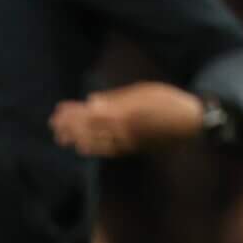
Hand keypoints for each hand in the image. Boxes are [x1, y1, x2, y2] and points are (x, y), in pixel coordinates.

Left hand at [48, 81, 205, 157]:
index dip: (71, 114)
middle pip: (88, 130)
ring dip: (76, 139)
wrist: (189, 121)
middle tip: (53, 125)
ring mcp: (125, 141)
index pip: (88, 114)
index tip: (57, 111)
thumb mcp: (141, 91)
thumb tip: (90, 101)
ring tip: (61, 137)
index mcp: (121, 112)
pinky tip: (82, 148)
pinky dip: (92, 148)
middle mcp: (119, 129)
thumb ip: (115, 98)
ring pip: (94, 142)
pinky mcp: (131, 148)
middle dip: (68, 127)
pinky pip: (107, 150)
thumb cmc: (167, 100)